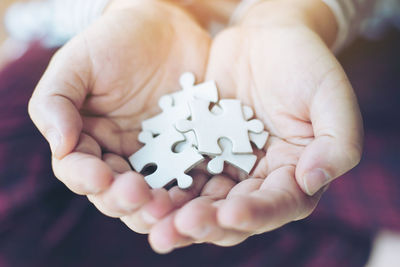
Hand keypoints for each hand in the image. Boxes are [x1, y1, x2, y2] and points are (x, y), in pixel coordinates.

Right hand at [28, 0, 210, 228]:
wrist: (165, 28)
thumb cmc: (113, 43)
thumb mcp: (76, 65)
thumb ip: (56, 103)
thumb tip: (60, 147)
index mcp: (89, 142)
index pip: (79, 172)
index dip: (87, 178)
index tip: (100, 177)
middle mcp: (122, 157)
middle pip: (117, 194)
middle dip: (126, 200)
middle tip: (140, 196)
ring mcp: (158, 158)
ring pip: (155, 195)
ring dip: (160, 206)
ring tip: (168, 205)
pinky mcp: (190, 152)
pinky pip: (193, 176)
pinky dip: (194, 189)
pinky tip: (199, 192)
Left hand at [147, 0, 362, 251]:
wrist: (265, 38)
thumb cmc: (304, 63)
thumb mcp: (330, 96)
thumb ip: (337, 141)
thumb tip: (315, 179)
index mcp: (293, 174)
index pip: (277, 205)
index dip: (256, 213)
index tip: (232, 212)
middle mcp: (257, 179)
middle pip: (231, 213)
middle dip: (206, 224)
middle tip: (176, 230)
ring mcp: (225, 166)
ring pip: (200, 200)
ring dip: (175, 213)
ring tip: (151, 218)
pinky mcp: (198, 150)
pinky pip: (178, 171)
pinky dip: (161, 182)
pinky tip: (139, 187)